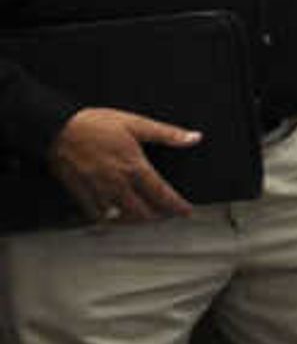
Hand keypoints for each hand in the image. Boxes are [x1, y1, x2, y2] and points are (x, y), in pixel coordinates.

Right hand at [50, 106, 197, 225]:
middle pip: (143, 212)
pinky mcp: (80, 193)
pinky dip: (109, 219)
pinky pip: (97, 215)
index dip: (177, 206)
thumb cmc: (94, 124)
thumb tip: (194, 137)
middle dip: (157, 217)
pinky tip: (114, 216)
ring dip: (134, 220)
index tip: (186, 212)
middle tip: (165, 215)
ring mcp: (98, 191)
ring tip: (142, 217)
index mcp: (134, 167)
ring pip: (121, 217)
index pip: (162, 194)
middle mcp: (117, 183)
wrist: (56, 128)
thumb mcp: (135, 123)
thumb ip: (167, 134)